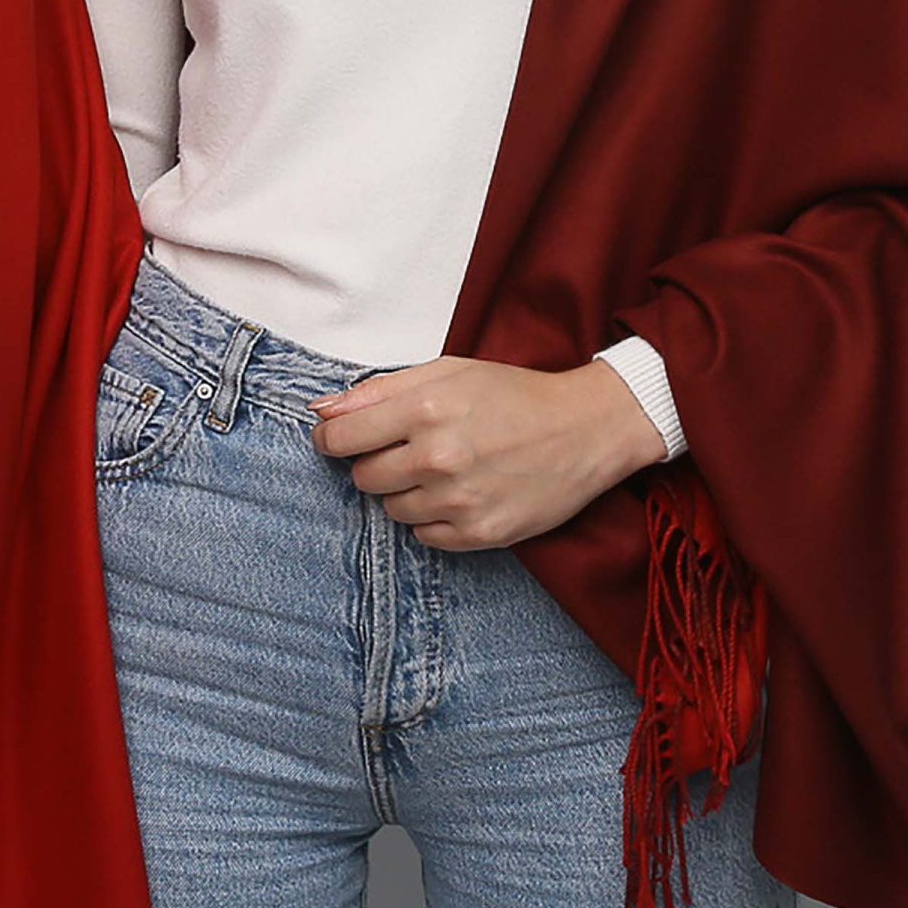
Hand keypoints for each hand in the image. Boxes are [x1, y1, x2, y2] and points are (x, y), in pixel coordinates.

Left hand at [307, 355, 669, 547]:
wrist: (586, 429)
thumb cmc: (514, 394)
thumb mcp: (448, 371)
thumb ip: (380, 390)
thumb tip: (322, 411)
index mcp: (425, 408)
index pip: (340, 439)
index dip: (331, 440)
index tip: (338, 441)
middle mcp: (438, 456)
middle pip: (363, 478)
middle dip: (377, 464)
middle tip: (410, 450)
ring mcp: (459, 499)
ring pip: (393, 509)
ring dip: (408, 491)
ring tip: (446, 469)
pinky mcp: (479, 533)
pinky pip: (425, 536)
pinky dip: (436, 518)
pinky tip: (463, 493)